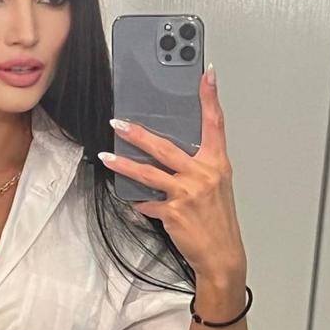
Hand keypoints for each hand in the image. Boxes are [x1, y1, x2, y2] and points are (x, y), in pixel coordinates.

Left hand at [99, 64, 245, 284]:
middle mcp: (203, 174)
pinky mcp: (173, 212)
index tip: (206, 75)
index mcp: (216, 164)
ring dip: (124, 164)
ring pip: (148, 173)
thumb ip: (198, 168)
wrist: (221, 254)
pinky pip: (148, 202)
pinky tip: (135, 201)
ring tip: (107, 157)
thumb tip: (171, 157)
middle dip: (138, 134)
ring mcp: (187, 193)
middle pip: (165, 146)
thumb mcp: (216, 187)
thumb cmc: (218, 221)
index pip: (215, 124)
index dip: (210, 98)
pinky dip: (140, 202)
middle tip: (119, 123)